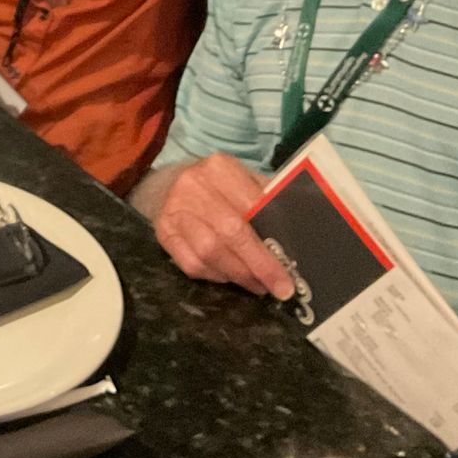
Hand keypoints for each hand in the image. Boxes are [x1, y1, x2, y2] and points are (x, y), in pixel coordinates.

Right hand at [149, 154, 292, 299]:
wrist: (171, 184)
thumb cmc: (220, 188)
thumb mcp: (245, 182)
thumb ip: (267, 203)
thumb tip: (294, 238)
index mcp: (220, 168)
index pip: (252, 207)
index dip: (271, 241)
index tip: (290, 269)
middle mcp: (193, 185)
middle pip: (230, 231)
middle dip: (258, 265)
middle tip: (279, 288)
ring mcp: (174, 210)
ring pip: (209, 251)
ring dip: (238, 274)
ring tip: (257, 285)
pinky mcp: (163, 233)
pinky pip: (191, 264)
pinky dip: (214, 276)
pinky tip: (228, 276)